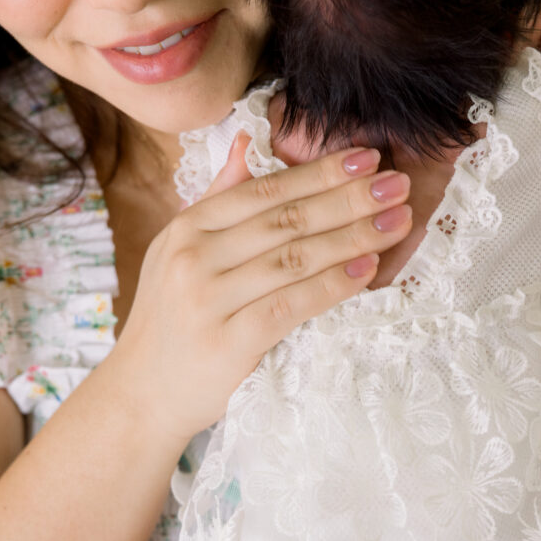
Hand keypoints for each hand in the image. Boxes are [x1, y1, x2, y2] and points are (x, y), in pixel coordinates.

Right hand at [113, 135, 412, 441]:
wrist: (142, 395)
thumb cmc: (170, 326)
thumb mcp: (177, 254)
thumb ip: (215, 201)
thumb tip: (244, 146)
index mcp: (187, 229)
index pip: (265, 190)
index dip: (320, 172)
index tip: (367, 158)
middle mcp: (195, 257)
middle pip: (287, 219)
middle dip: (349, 198)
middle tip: (398, 184)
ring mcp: (210, 300)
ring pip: (294, 258)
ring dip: (353, 237)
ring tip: (397, 222)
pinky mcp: (228, 342)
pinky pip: (291, 305)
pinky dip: (332, 286)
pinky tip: (367, 270)